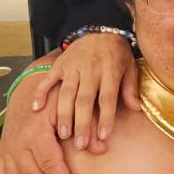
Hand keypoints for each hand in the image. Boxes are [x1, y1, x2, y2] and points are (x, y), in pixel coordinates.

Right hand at [0, 64, 76, 173]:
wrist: (29, 89)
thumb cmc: (55, 99)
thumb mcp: (72, 107)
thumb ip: (87, 125)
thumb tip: (100, 147)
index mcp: (37, 132)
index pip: (50, 161)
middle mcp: (20, 142)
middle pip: (33, 173)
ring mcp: (9, 147)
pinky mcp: (4, 150)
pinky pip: (0, 171)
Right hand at [48, 34, 140, 152]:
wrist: (99, 29)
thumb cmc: (117, 53)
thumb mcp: (130, 66)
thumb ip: (130, 87)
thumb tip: (136, 108)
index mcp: (110, 71)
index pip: (107, 98)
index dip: (105, 118)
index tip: (103, 136)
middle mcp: (90, 70)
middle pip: (84, 100)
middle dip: (82, 123)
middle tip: (80, 144)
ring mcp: (72, 67)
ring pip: (66, 93)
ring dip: (63, 114)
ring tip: (63, 134)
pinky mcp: (59, 65)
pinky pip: (48, 79)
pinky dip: (41, 93)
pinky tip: (37, 108)